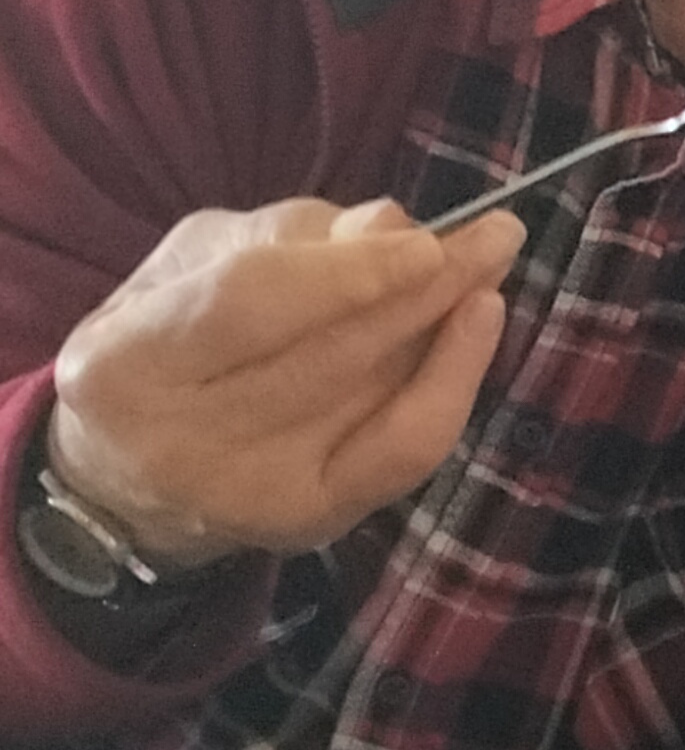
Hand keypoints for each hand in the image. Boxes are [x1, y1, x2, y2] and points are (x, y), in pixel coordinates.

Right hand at [46, 199, 522, 568]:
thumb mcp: (189, 268)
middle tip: (495, 235)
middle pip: (330, 353)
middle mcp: (179, 441)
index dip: (350, 271)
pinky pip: (405, 449)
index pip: (250, 305)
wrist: (126, 477)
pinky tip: (481, 323)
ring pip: (377, 393)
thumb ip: (285, 238)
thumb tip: (391, 227)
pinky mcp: (307, 522)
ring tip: (488, 265)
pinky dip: (456, 380)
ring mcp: (248, 492)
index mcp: (125, 363)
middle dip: (426, 288)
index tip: (428, 238)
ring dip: (447, 319)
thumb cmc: (166, 345)